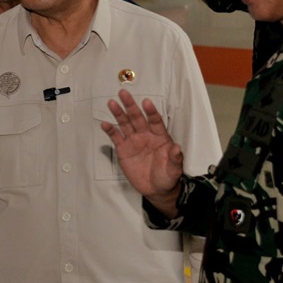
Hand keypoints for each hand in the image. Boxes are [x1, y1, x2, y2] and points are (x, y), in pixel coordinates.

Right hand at [100, 89, 183, 214]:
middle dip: (130, 106)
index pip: (155, 121)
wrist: (156, 189)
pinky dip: (110, 131)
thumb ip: (175, 158)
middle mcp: (146, 135)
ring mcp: (134, 141)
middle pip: (137, 117)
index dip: (151, 112)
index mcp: (160, 137)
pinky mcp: (124, 150)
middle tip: (123, 94)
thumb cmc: (167, 176)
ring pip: (125, 124)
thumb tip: (177, 148)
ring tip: (112, 103)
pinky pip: (116, 137)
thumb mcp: (174, 169)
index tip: (147, 103)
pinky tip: (105, 124)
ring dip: (118, 113)